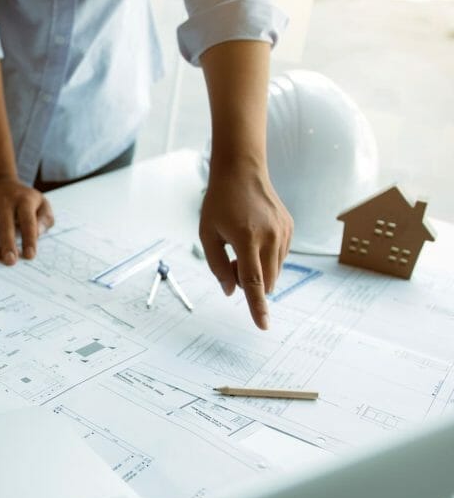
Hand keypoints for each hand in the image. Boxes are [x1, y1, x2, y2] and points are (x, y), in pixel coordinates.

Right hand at [0, 177, 53, 264]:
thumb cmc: (23, 200)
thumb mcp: (41, 204)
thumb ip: (44, 219)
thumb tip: (38, 233)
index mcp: (24, 200)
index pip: (27, 221)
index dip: (29, 239)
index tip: (29, 255)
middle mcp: (5, 200)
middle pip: (6, 224)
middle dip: (8, 243)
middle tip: (10, 261)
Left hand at [199, 165, 292, 329]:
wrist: (242, 171)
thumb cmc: (219, 202)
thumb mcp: (207, 234)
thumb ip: (217, 266)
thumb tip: (231, 291)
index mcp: (246, 238)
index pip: (254, 282)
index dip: (257, 307)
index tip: (264, 326)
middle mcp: (270, 237)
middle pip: (266, 281)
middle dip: (249, 283)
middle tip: (231, 262)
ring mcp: (284, 232)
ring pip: (275, 271)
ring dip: (258, 270)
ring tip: (240, 246)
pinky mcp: (290, 228)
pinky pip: (280, 257)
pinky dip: (266, 258)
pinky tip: (253, 238)